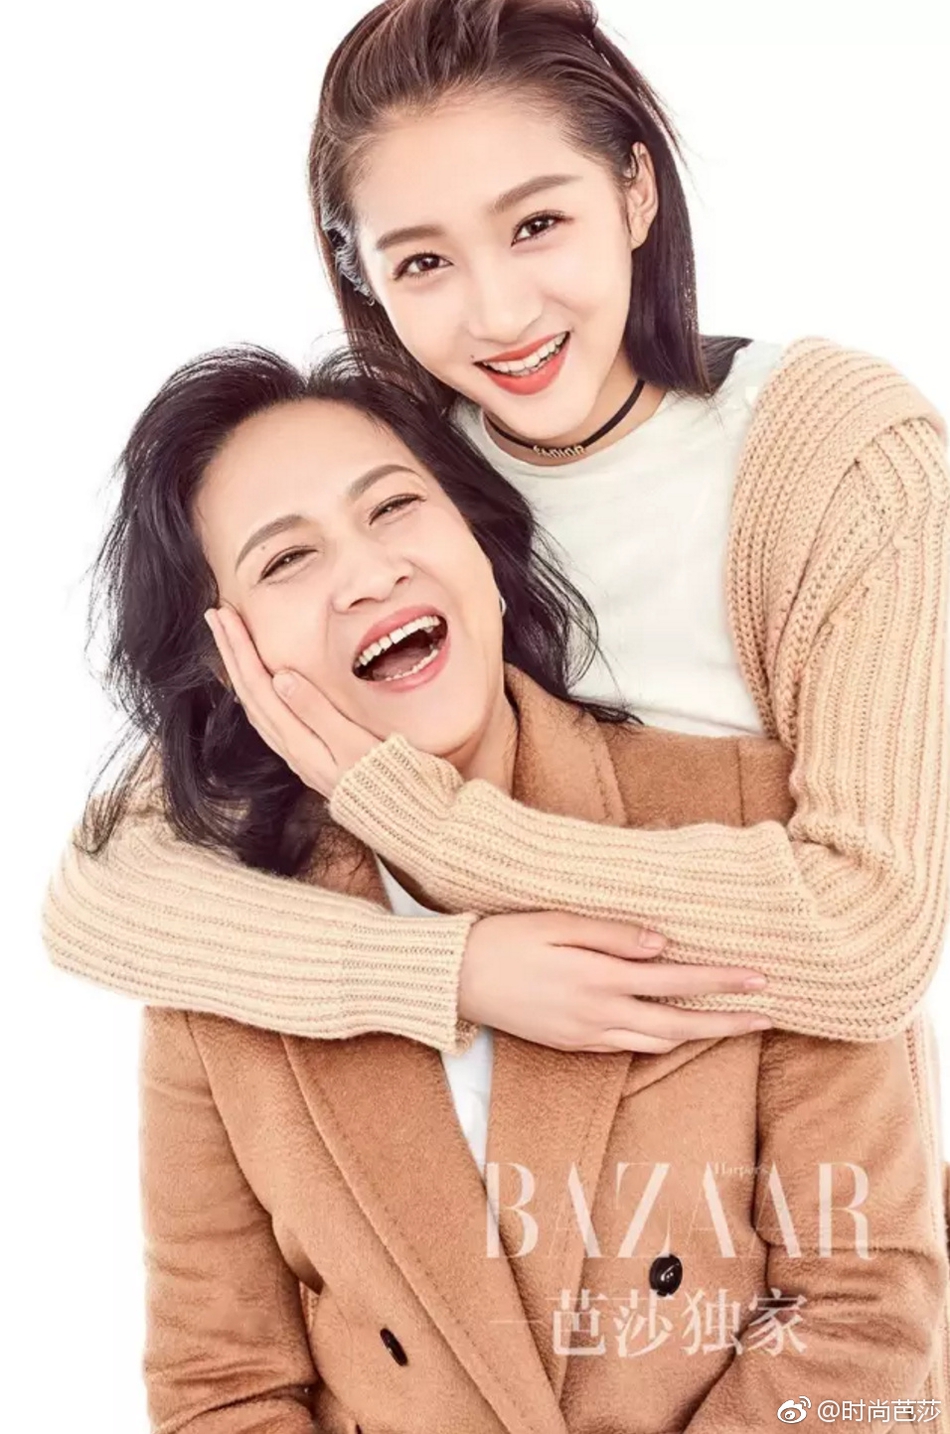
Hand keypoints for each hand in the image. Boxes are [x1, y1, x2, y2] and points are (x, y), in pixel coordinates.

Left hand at [205, 604, 376, 797]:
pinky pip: (269, 720)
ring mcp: (298, 755)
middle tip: (215, 617)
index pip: (260, 686)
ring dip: (239, 672)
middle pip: (250, 694)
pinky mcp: (309, 758)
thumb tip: (281, 678)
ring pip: (255, 707)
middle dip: (231, 653)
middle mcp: (291, 749)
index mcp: (299, 741)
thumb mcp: (353, 744)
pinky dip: (256, 695)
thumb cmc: (387, 781)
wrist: (404, 822)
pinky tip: (258, 685)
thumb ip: (317, 712)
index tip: (226, 617)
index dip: (241, 650)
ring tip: (228, 643)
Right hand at [459, 912, 769, 1052]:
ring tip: (732, 1026)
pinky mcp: (572, 1044)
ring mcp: (586, 1035)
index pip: (677, 981)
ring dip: (700, 1037)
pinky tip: (674, 1032)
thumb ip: (612, 933)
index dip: (721, 981)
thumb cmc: (505, 939)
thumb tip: (664, 943)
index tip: (759, 979)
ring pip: (657, 1043)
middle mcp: (599, 1014)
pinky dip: (661, 1043)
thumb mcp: (557, 922)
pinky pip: (628, 1048)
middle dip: (726, 1022)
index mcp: (600, 978)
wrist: (455, 979)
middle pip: (678, 1025)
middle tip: (767, 1016)